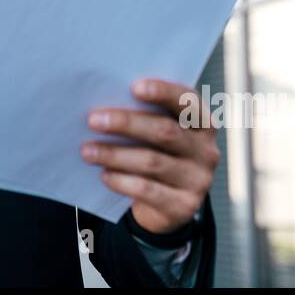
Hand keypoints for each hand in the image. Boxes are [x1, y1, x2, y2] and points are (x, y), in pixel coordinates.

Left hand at [81, 78, 219, 234]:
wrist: (167, 207)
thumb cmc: (156, 155)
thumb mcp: (157, 135)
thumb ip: (144, 116)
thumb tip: (105, 106)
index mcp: (202, 124)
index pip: (188, 101)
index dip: (163, 91)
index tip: (134, 87)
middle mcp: (206, 150)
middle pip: (165, 131)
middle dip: (126, 123)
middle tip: (93, 120)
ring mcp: (198, 180)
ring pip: (152, 161)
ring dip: (114, 154)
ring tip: (87, 150)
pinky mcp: (184, 206)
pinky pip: (147, 190)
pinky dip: (121, 181)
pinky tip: (103, 175)